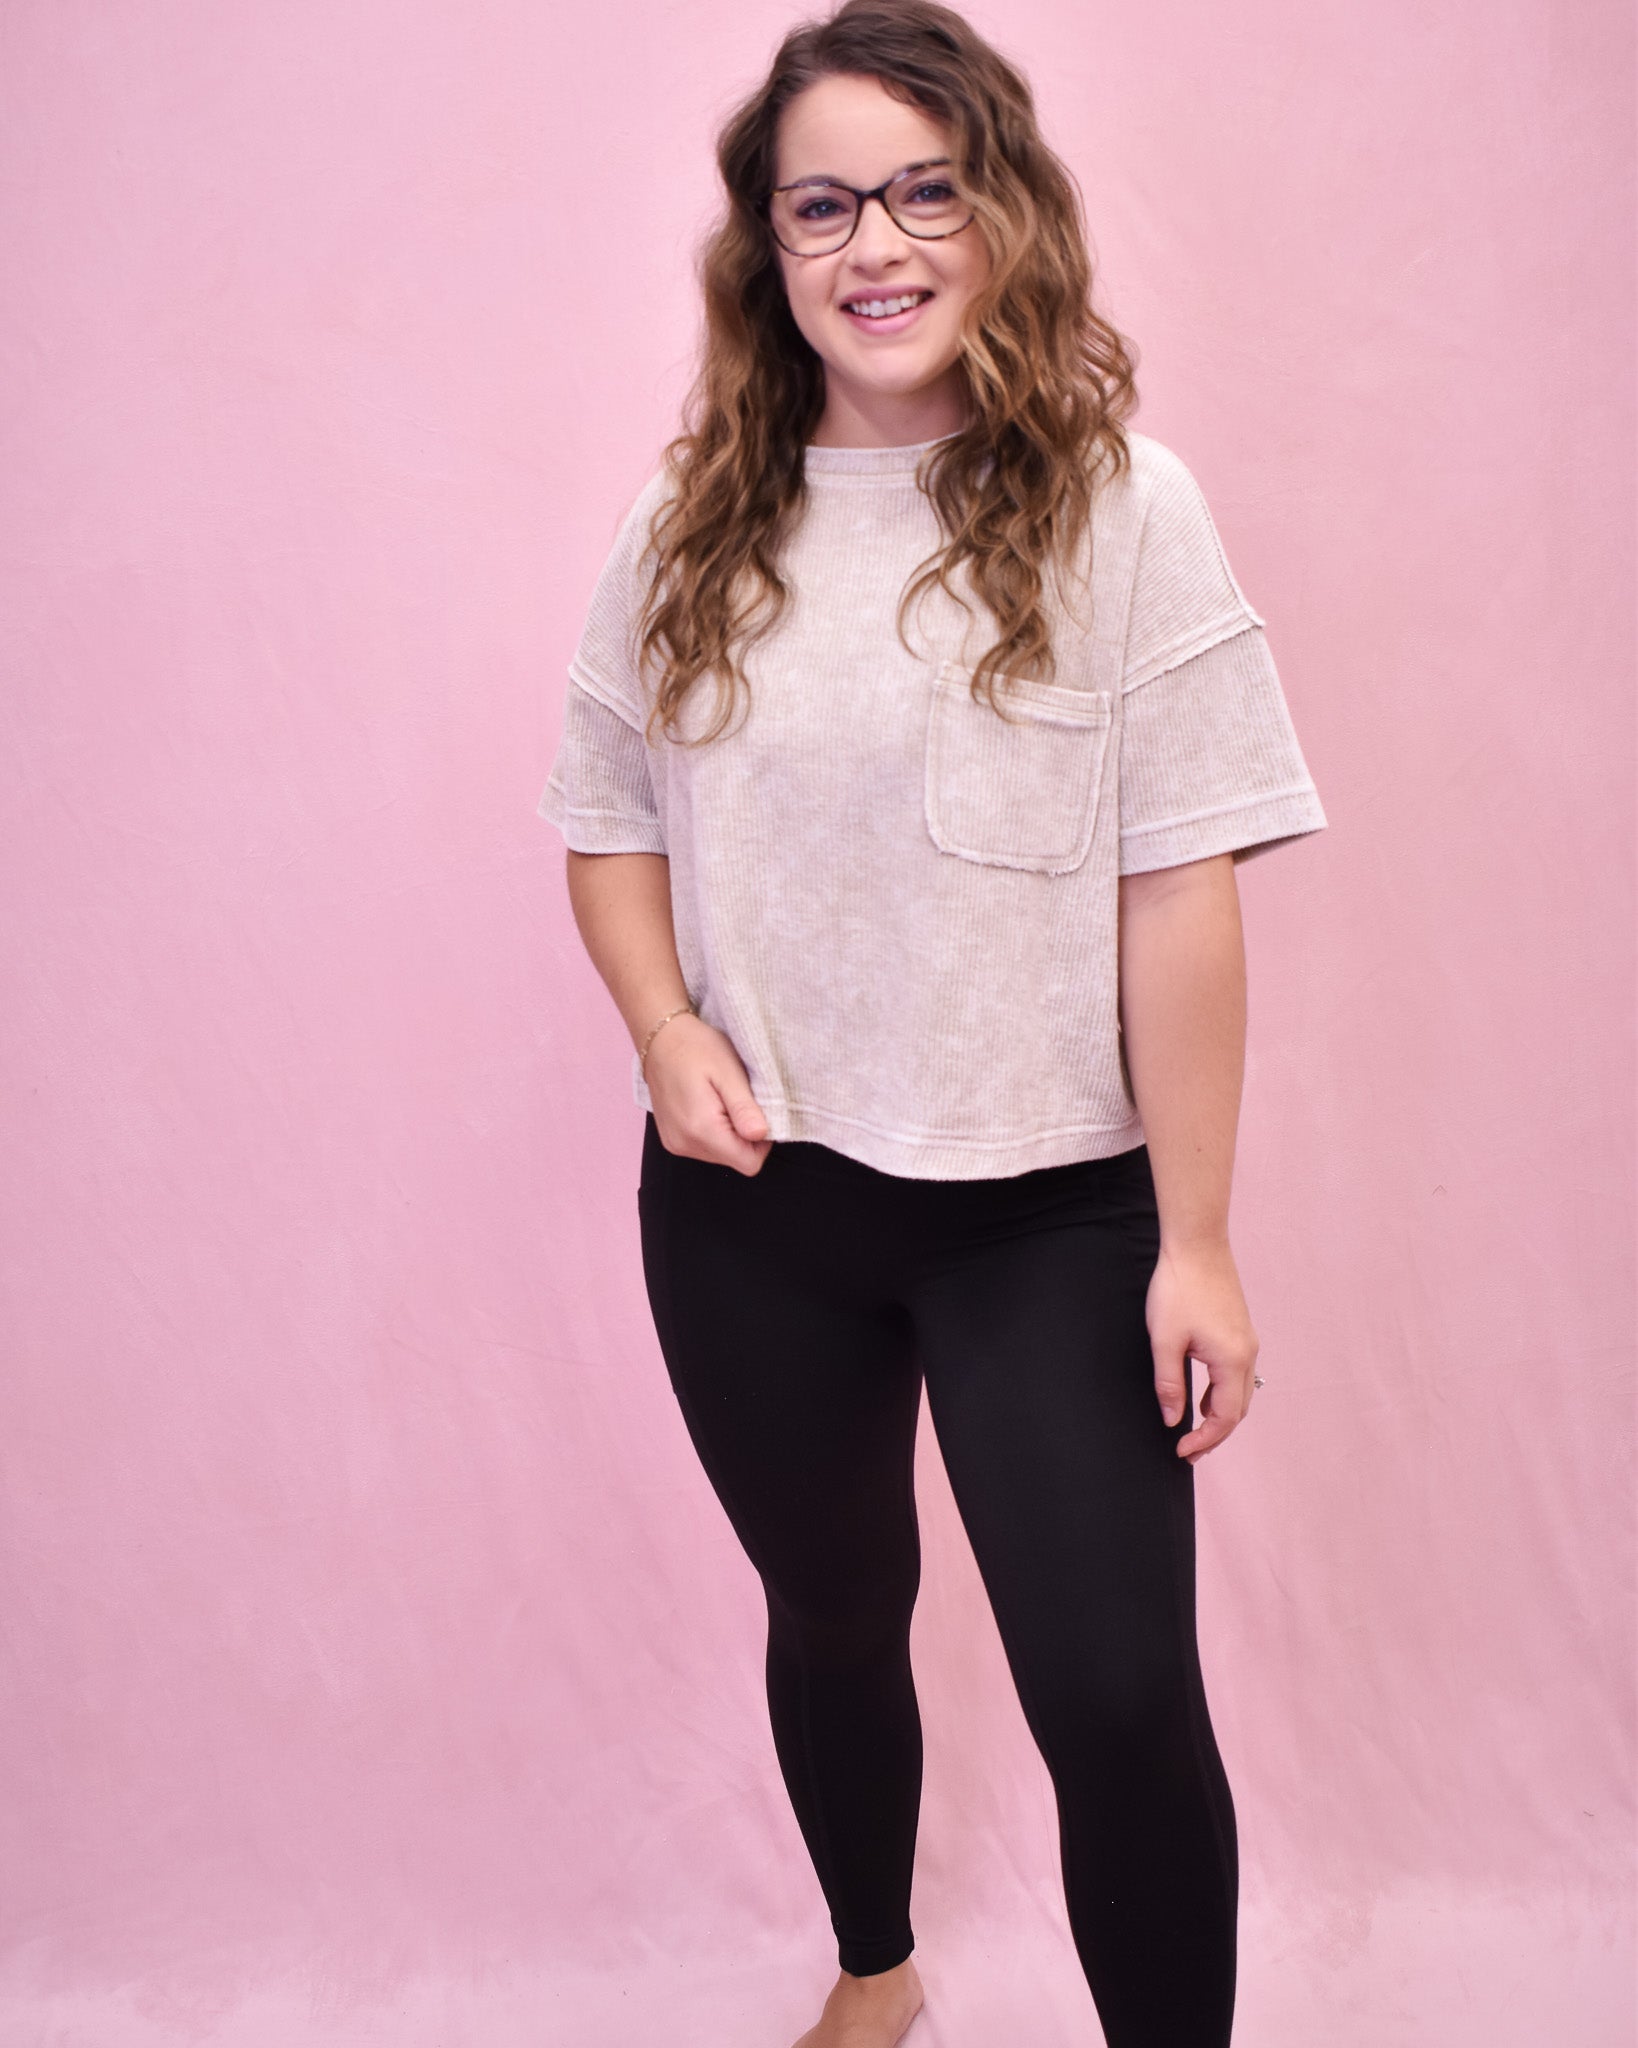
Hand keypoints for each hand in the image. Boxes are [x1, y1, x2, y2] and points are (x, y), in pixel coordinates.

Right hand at [644, 1013, 773, 1175]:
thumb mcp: (729, 1072)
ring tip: (721, 1100)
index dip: (762, 1142)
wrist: (660, 1040)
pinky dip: (714, 1132)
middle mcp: (685, 1144)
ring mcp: (676, 1144)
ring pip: (721, 1155)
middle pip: (735, 1159)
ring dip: (729, 1133)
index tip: (757, 1112)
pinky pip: (705, 1148)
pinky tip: (709, 1106)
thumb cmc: (696, 1048)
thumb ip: (744, 1108)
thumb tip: (761, 1135)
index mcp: (702, 1130)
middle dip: (745, 1136)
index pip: (749, 1163)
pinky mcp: (672, 1140)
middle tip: (737, 1100)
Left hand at [1145, 1238, 1259, 1462]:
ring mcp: (1247, 1341)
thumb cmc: (1179, 1289)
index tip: (1180, 1452)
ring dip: (1220, 1416)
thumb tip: (1173, 1420)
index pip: (1223, 1417)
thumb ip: (1169, 1384)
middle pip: (1238, 1410)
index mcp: (1231, 1361)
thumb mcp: (1165, 1341)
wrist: (1197, 1245)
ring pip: (1241, 1393)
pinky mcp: (1240, 1331)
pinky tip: (1202, 1396)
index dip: (1204, 1440)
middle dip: (1215, 1435)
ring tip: (1195, 1431)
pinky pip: (1237, 1374)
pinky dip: (1223, 1393)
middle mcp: (1247, 1354)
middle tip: (1188, 1452)